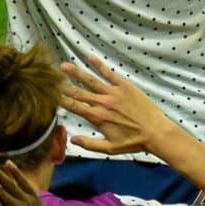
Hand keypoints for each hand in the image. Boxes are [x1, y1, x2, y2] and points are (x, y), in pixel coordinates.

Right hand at [59, 57, 173, 155]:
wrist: (155, 132)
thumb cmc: (133, 142)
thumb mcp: (109, 148)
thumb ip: (89, 144)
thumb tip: (71, 139)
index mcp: (97, 118)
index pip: (73, 107)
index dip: (60, 100)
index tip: (49, 94)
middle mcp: (102, 103)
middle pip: (78, 92)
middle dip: (63, 85)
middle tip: (50, 78)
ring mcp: (113, 93)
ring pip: (90, 80)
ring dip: (76, 72)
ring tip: (63, 66)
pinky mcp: (125, 86)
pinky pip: (109, 73)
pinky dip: (99, 65)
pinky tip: (90, 57)